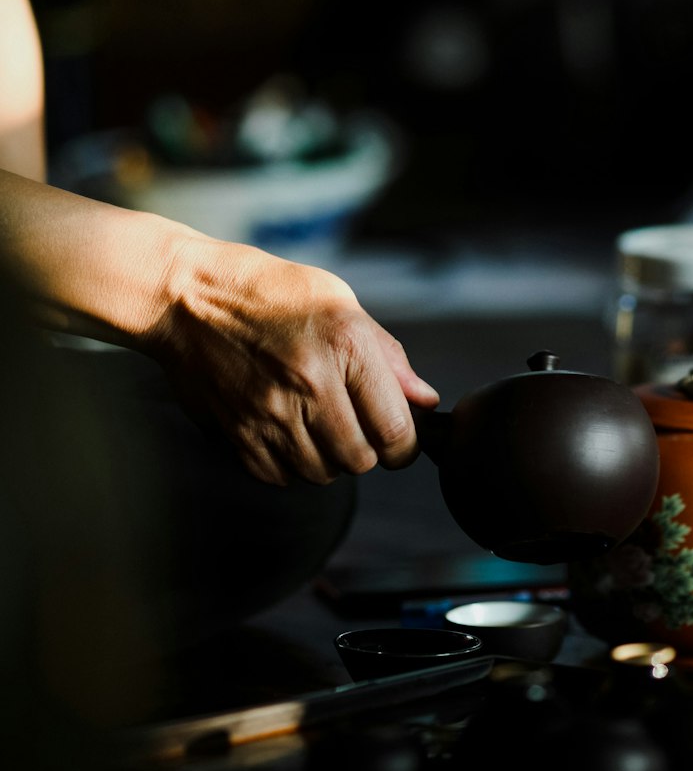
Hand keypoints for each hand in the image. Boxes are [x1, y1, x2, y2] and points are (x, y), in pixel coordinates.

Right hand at [151, 237, 438, 485]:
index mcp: (346, 345)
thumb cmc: (271, 293)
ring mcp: (270, 413)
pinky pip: (279, 476)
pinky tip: (287, 431)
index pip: (396, 431)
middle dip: (367, 451)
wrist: (188, 298)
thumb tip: (426, 402)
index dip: (405, 444)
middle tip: (355, 425)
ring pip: (322, 473)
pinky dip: (290, 464)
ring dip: (328, 458)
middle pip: (361, 460)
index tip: (398, 436)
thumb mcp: (341, 304)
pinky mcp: (238, 432)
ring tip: (317, 424)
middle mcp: (310, 383)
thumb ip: (389, 358)